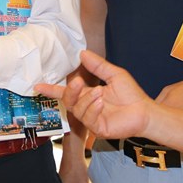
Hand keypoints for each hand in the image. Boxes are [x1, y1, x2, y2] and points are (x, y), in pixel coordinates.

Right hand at [36, 50, 153, 139]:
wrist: (145, 111)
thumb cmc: (131, 95)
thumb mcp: (114, 74)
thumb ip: (98, 65)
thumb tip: (82, 53)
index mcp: (88, 95)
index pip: (66, 93)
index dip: (51, 89)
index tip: (38, 85)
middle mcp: (87, 108)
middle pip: (68, 101)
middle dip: (70, 91)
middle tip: (78, 82)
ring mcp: (92, 120)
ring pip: (77, 110)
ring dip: (86, 99)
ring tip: (99, 92)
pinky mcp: (98, 129)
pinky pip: (88, 119)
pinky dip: (92, 108)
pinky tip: (101, 102)